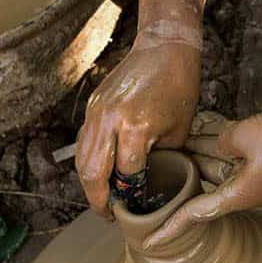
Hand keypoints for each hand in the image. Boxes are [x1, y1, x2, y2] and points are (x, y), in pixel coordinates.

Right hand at [76, 40, 199, 217]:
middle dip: (99, 199)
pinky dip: (89, 161)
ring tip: (102, 199)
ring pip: (82, 159)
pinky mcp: (92, 106)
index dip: (130, 195)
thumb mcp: (179, 129)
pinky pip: (84, 142)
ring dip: (89, 183)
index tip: (135, 209)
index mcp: (135, 128)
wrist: (164, 47)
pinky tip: (101, 173)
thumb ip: (162, 157)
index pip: (126, 174)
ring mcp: (96, 112)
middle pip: (93, 173)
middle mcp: (109, 121)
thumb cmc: (179, 86)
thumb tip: (151, 182)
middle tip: (109, 215)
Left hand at [144, 112, 261, 247]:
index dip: (169, 228)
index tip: (147, 242)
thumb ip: (220, 141)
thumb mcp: (243, 137)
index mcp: (237, 195)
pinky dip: (216, 150)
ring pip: (217, 170)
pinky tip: (202, 136)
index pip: (194, 214)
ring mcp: (257, 179)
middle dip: (179, 180)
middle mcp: (245, 193)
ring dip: (197, 159)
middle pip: (203, 189)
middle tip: (151, 175)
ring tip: (170, 148)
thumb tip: (216, 143)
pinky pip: (233, 160)